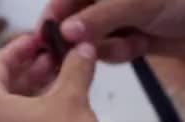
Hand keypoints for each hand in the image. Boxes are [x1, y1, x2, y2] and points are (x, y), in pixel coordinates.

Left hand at [0, 36, 104, 121]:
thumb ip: (74, 67)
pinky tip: (52, 110)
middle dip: (27, 71)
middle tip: (51, 58)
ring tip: (57, 80)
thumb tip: (81, 52)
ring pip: (6, 114)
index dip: (19, 48)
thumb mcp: (72, 98)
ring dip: (30, 94)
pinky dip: (28, 118)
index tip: (37, 40)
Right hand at [40, 0, 184, 61]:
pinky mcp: (126, 37)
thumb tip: (64, 32)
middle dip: (80, 41)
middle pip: (71, 24)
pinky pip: (107, 52)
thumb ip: (98, 18)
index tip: (44, 43)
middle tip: (84, 53)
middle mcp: (101, 1)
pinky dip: (121, 53)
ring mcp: (114, 20)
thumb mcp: (136, 3)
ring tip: (132, 43)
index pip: (61, 2)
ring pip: (88, 42)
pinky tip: (140, 46)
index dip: (50, 21)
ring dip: (107, 48)